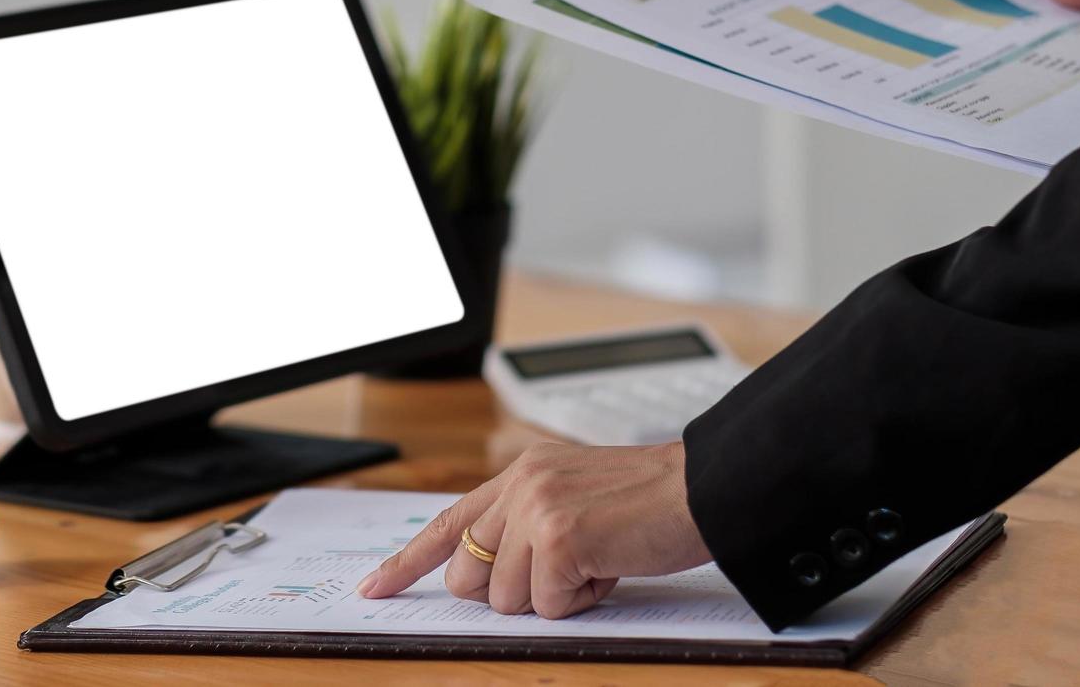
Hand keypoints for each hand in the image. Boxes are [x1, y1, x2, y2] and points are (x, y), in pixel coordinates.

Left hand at [356, 441, 710, 618]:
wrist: (705, 490)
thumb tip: (489, 578)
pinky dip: (585, 600)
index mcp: (521, 474)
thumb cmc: (652, 504)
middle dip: (514, 591)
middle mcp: (519, 486)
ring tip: (599, 560)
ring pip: (507, 599)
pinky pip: (550, 605)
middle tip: (569, 569)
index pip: (449, 523)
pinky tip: (611, 566)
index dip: (408, 561)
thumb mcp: (577, 500)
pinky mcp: (558, 539)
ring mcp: (535, 510)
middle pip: (471, 577)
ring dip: (558, 596)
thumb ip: (529, 525)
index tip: (374, 586)